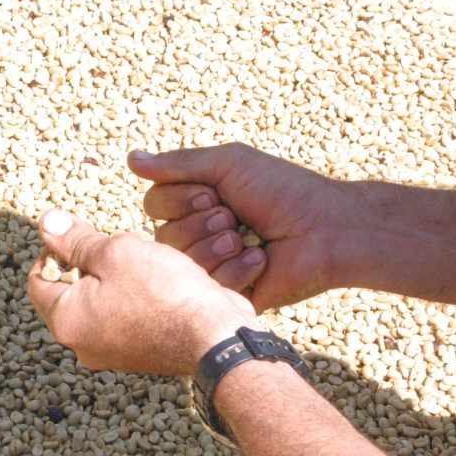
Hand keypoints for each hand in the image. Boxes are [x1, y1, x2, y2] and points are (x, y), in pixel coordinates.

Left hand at [28, 209, 257, 376]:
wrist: (215, 337)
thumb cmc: (164, 292)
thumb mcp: (115, 252)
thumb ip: (77, 239)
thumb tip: (46, 222)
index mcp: (65, 320)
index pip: (38, 280)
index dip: (52, 249)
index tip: (77, 232)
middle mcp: (82, 344)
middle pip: (68, 293)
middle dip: (86, 264)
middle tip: (113, 244)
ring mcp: (111, 353)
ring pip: (98, 304)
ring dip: (112, 279)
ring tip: (139, 262)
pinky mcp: (138, 354)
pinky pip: (123, 318)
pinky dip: (132, 298)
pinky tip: (156, 283)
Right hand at [128, 144, 349, 310]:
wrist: (324, 229)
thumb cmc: (283, 191)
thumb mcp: (229, 164)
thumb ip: (178, 164)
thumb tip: (131, 158)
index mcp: (195, 205)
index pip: (154, 204)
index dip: (180, 200)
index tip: (215, 194)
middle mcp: (198, 236)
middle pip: (162, 237)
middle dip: (200, 224)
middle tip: (234, 218)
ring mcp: (210, 269)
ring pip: (179, 264)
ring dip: (216, 246)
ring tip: (247, 240)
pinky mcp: (226, 297)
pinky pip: (206, 287)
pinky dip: (236, 270)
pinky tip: (260, 261)